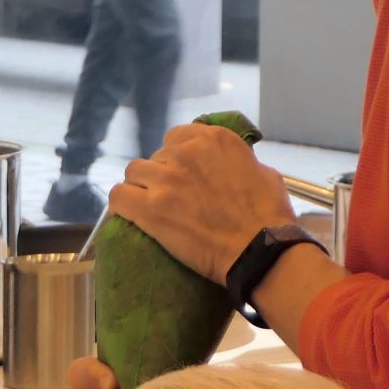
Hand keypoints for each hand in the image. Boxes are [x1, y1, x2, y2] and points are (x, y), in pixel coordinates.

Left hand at [110, 122, 294, 286]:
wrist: (260, 251)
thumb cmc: (270, 217)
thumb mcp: (265, 173)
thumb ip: (242, 162)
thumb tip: (238, 166)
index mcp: (214, 139)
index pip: (178, 136)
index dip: (178, 157)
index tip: (183, 175)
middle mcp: (186, 152)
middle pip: (157, 156)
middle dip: (162, 175)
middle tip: (174, 200)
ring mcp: (166, 178)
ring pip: (134, 173)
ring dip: (141, 188)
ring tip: (151, 209)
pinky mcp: (151, 208)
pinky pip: (118, 196)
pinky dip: (121, 205)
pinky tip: (130, 215)